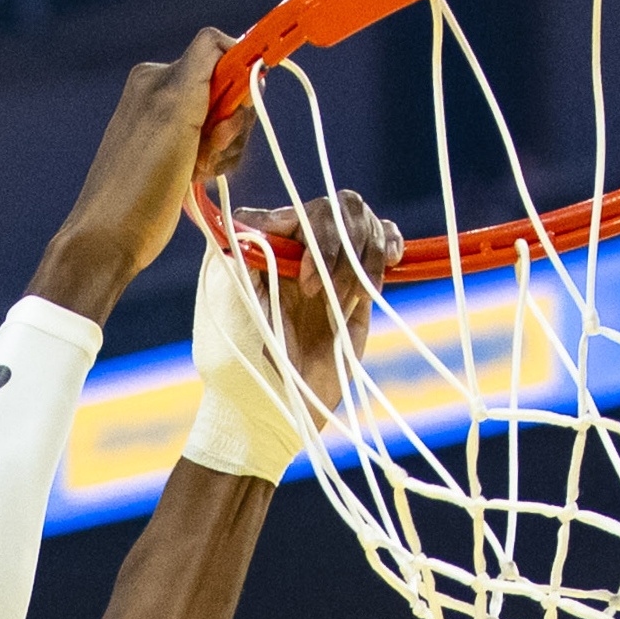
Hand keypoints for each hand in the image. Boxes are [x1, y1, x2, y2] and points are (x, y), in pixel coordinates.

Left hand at [31, 33, 233, 322]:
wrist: (112, 237)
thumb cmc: (140, 181)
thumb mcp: (175, 109)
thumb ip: (203, 66)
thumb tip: (233, 40)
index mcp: (160, 74)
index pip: (218, 49)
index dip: (238, 75)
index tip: (240, 109)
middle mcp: (164, 92)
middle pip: (229, 87)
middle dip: (232, 121)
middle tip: (211, 148)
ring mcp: (171, 124)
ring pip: (227, 120)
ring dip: (226, 147)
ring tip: (201, 168)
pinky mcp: (177, 152)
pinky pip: (216, 144)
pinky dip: (217, 161)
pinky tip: (198, 177)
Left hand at [228, 192, 398, 423]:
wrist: (272, 411)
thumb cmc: (238, 363)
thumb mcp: (230, 303)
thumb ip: (241, 253)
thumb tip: (250, 213)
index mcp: (260, 247)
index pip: (293, 209)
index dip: (304, 229)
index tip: (298, 276)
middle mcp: (296, 250)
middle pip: (333, 208)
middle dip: (333, 243)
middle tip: (316, 295)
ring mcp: (328, 267)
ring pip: (361, 220)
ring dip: (356, 258)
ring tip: (339, 303)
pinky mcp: (358, 288)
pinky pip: (384, 242)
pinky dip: (389, 244)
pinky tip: (383, 266)